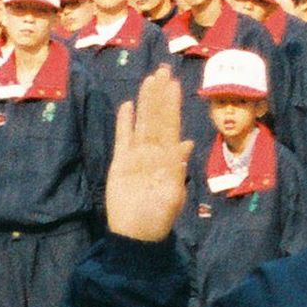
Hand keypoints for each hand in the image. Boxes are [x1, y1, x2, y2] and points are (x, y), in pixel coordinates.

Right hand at [104, 68, 188, 241]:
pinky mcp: (120, 164)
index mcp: (169, 159)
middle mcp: (153, 153)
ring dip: (145, 103)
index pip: (171, 126)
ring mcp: (136, 157)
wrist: (135, 236)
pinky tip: (128, 105)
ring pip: (141, 123)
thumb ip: (177, 169)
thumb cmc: (158, 219)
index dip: (172, 105)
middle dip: (159, 96)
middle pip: (156, 119)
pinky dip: (125, 123)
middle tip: (162, 70)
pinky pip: (123, 139)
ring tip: (148, 80)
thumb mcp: (173, 195)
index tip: (174, 84)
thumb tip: (186, 143)